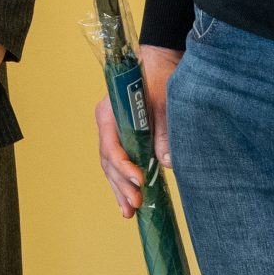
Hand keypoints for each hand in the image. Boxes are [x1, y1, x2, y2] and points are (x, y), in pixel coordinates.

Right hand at [93, 44, 180, 215]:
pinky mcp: (122, 139)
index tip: (139, 180)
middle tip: (136, 204)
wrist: (159, 63)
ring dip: (120, 190)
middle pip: (108, 162)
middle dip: (121, 185)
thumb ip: (163, 131)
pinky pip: (118, 166)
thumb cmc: (159, 78)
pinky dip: (122, 184)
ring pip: (110, 168)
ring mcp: (112, 133)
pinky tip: (127, 204)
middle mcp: (106, 125)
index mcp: (109, 114)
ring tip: (130, 212)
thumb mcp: (164, 102)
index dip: (124, 167)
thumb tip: (167, 162)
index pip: (111, 147)